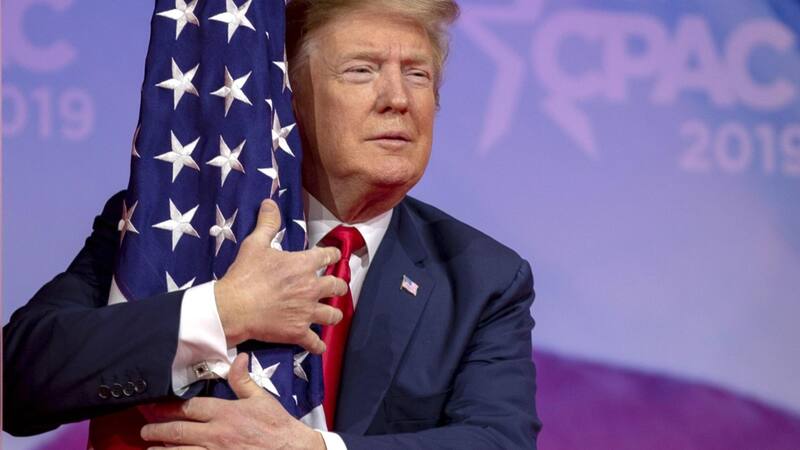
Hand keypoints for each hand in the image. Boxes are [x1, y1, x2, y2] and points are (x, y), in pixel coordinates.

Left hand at [140, 353, 325, 449]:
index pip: (190, 408)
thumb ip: (243, 380)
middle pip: (177, 431)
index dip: (170, 407)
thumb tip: (238, 358)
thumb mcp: (262, 398)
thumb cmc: (277, 425)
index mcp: (225, 413)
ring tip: (151, 447)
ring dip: (162, 449)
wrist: (291, 449)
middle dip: (158, 430)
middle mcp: (216, 433)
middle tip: (146, 430)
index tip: (157, 407)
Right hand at [215, 199, 347, 352]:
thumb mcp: (254, 244)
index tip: (333, 256)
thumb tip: (270, 202)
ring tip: (329, 314)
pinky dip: (318, 345)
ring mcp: (307, 311)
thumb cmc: (244, 275)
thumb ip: (267, 223)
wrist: (233, 308)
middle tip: (334, 288)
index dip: (333, 255)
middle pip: (338, 287)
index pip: (329, 256)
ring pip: (333, 315)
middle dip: (338, 287)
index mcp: (303, 265)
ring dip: (332, 314)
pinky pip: (316, 343)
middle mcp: (311, 287)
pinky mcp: (298, 332)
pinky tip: (318, 345)